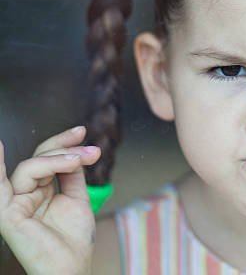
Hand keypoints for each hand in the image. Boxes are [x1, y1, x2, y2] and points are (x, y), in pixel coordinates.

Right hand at [0, 127, 100, 274]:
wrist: (73, 266)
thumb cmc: (74, 239)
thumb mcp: (76, 197)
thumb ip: (72, 173)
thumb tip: (74, 149)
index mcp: (40, 190)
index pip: (47, 158)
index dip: (63, 142)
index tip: (82, 131)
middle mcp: (25, 194)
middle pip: (39, 158)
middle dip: (65, 149)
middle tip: (89, 151)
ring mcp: (15, 203)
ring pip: (29, 168)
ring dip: (56, 159)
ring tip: (79, 161)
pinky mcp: (8, 214)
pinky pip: (0, 187)